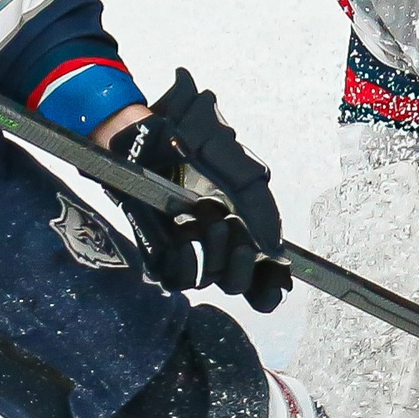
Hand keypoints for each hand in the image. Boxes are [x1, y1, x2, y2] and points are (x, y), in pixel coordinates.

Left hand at [106, 71, 288, 312]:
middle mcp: (217, 241)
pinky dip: (184, 263)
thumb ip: (259, 201)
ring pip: (210, 280)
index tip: (275, 280)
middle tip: (235, 236)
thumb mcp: (235, 161)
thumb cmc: (189, 139)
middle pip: (240, 283)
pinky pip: (175, 278)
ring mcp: (188, 247)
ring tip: (206, 221)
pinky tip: (182, 239)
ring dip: (214, 255)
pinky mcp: (159, 251)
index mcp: (242, 223)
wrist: (143, 134)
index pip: (264, 270)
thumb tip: (274, 245)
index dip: (272, 282)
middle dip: (242, 268)